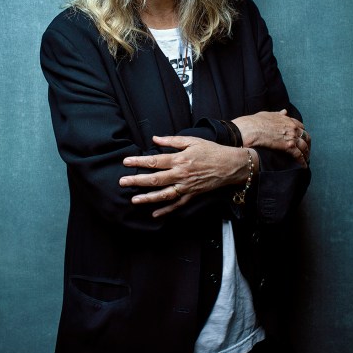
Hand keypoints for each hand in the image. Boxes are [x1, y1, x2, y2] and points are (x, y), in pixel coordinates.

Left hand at [120, 135, 253, 217]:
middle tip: (122, 182)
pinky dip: (166, 210)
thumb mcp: (192, 141)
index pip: (155, 161)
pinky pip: (177, 205)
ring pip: (164, 195)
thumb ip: (172, 141)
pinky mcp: (192, 195)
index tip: (126, 162)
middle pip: (155, 179)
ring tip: (134, 200)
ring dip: (148, 198)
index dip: (139, 162)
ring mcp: (186, 187)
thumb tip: (155, 139)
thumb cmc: (211, 150)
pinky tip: (154, 213)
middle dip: (137, 181)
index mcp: (180, 159)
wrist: (230, 165)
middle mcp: (181, 175)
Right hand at [233, 109, 310, 165]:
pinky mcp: (288, 147)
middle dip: (307, 144)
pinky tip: (303, 166)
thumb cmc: (254, 122)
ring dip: (306, 153)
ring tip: (305, 159)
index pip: (300, 126)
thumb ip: (278, 114)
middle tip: (306, 150)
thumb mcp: (267, 114)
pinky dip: (302, 161)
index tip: (301, 138)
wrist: (249, 130)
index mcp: (287, 120)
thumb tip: (284, 112)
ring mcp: (291, 137)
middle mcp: (292, 127)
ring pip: (304, 146)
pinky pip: (299, 155)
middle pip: (305, 137)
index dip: (302, 133)